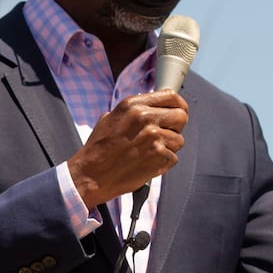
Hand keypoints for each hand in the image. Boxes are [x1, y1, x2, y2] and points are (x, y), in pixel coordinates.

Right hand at [66, 90, 186, 208]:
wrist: (91, 175)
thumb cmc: (99, 149)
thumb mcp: (110, 119)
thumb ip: (133, 111)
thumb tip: (153, 108)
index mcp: (133, 105)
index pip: (171, 96)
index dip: (178, 105)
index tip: (178, 111)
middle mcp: (145, 118)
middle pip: (181, 116)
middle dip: (176, 127)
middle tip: (164, 135)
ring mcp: (153, 138)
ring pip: (179, 140)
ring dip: (168, 148)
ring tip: (148, 152)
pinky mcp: (158, 157)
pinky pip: (173, 157)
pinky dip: (163, 162)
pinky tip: (147, 162)